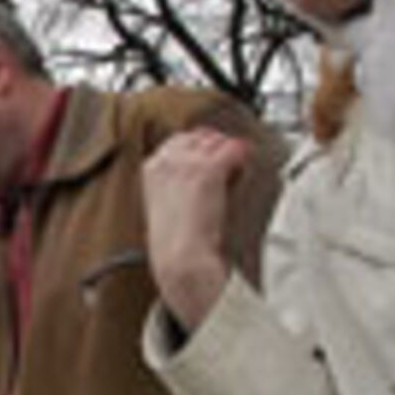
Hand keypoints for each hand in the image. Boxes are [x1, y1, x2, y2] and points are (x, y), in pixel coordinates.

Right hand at [141, 127, 252, 329]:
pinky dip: (243, 155)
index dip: (199, 147)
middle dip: (217, 146)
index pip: (178, 140)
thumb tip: (201, 170)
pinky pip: (234, 148)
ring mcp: (187, 163)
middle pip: (199, 136)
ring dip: (230, 152)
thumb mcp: (166, 205)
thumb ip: (177, 182)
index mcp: (151, 168)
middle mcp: (167, 161)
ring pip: (218, 140)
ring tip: (237, 167)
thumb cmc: (175, 243)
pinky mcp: (209, 170)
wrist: (181, 259)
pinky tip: (243, 166)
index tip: (212, 156)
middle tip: (229, 161)